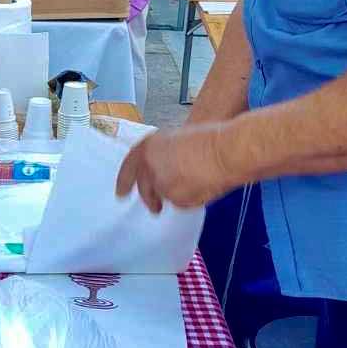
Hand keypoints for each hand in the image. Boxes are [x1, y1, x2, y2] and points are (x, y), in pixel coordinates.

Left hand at [115, 124, 236, 213]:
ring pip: (163, 196)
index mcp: (147, 147)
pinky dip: (188, 199)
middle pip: (144, 188)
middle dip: (149, 198)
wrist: (225, 152)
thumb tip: (163, 168)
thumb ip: (163, 155)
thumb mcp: (177, 141)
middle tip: (154, 207)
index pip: (129, 167)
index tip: (121, 193)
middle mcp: (149, 165)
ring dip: (174, 195)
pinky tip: (203, 187)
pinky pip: (180, 203)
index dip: (125, 181)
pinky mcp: (175, 197)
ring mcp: (160, 183)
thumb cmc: (210, 140)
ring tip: (194, 184)